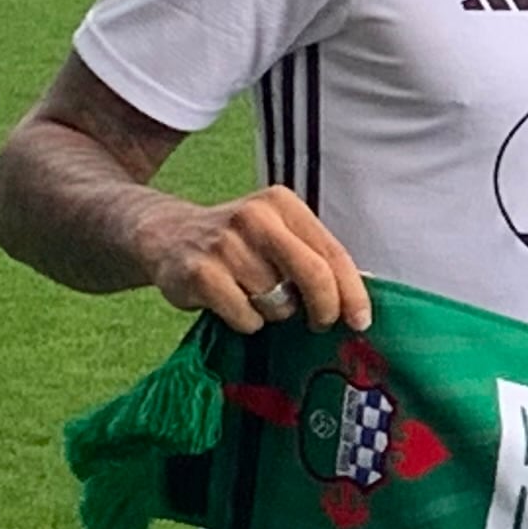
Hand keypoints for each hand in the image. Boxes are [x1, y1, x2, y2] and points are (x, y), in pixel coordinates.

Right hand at [141, 187, 371, 336]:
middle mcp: (255, 217)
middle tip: (321, 324)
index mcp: (282, 204)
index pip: (332, 252)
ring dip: (273, 313)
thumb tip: (362, 296)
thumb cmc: (237, 244)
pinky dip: (246, 322)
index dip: (353, 292)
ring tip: (253, 296)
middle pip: (313, 274)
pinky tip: (230, 303)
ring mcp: (225, 244)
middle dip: (326, 309)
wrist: (165, 235)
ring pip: (277, 303)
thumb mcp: (276, 234)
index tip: (361, 321)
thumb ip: (314, 256)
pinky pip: (246, 317)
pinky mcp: (200, 273)